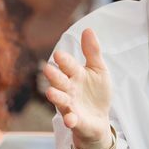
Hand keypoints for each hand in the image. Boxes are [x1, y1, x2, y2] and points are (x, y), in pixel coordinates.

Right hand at [44, 29, 112, 148]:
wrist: (99, 118)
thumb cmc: (96, 92)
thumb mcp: (98, 70)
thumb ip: (92, 52)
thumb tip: (88, 29)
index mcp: (74, 74)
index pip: (68, 65)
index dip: (64, 61)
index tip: (59, 54)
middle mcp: (68, 88)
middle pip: (59, 80)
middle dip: (54, 75)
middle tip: (48, 69)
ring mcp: (70, 104)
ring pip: (60, 99)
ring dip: (56, 96)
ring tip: (51, 92)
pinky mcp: (74, 120)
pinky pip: (70, 120)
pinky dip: (70, 120)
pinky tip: (70, 119)